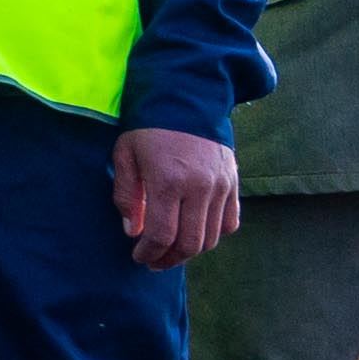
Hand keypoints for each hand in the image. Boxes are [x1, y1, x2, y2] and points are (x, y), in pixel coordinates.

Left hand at [113, 125, 241, 267]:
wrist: (187, 98)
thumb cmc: (148, 127)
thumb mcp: (125, 155)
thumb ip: (126, 196)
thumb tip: (132, 231)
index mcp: (168, 181)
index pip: (162, 235)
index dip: (149, 253)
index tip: (138, 257)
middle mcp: (199, 187)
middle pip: (190, 243)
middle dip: (169, 259)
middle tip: (154, 260)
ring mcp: (221, 186)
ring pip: (211, 237)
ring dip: (190, 251)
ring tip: (171, 250)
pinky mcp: (234, 183)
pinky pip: (230, 222)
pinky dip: (214, 234)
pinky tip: (195, 233)